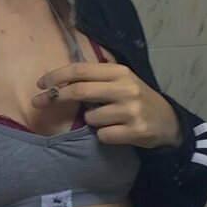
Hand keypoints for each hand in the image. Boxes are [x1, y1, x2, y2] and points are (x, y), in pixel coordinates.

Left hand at [31, 61, 182, 149]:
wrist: (168, 122)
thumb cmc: (137, 99)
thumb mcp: (121, 81)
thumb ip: (96, 78)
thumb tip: (59, 81)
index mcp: (119, 72)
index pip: (81, 70)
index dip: (57, 76)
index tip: (41, 84)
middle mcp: (125, 88)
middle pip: (80, 90)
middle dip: (55, 97)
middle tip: (39, 102)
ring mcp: (131, 110)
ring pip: (90, 118)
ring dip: (90, 121)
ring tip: (107, 120)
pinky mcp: (135, 131)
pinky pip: (103, 135)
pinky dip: (104, 136)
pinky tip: (117, 131)